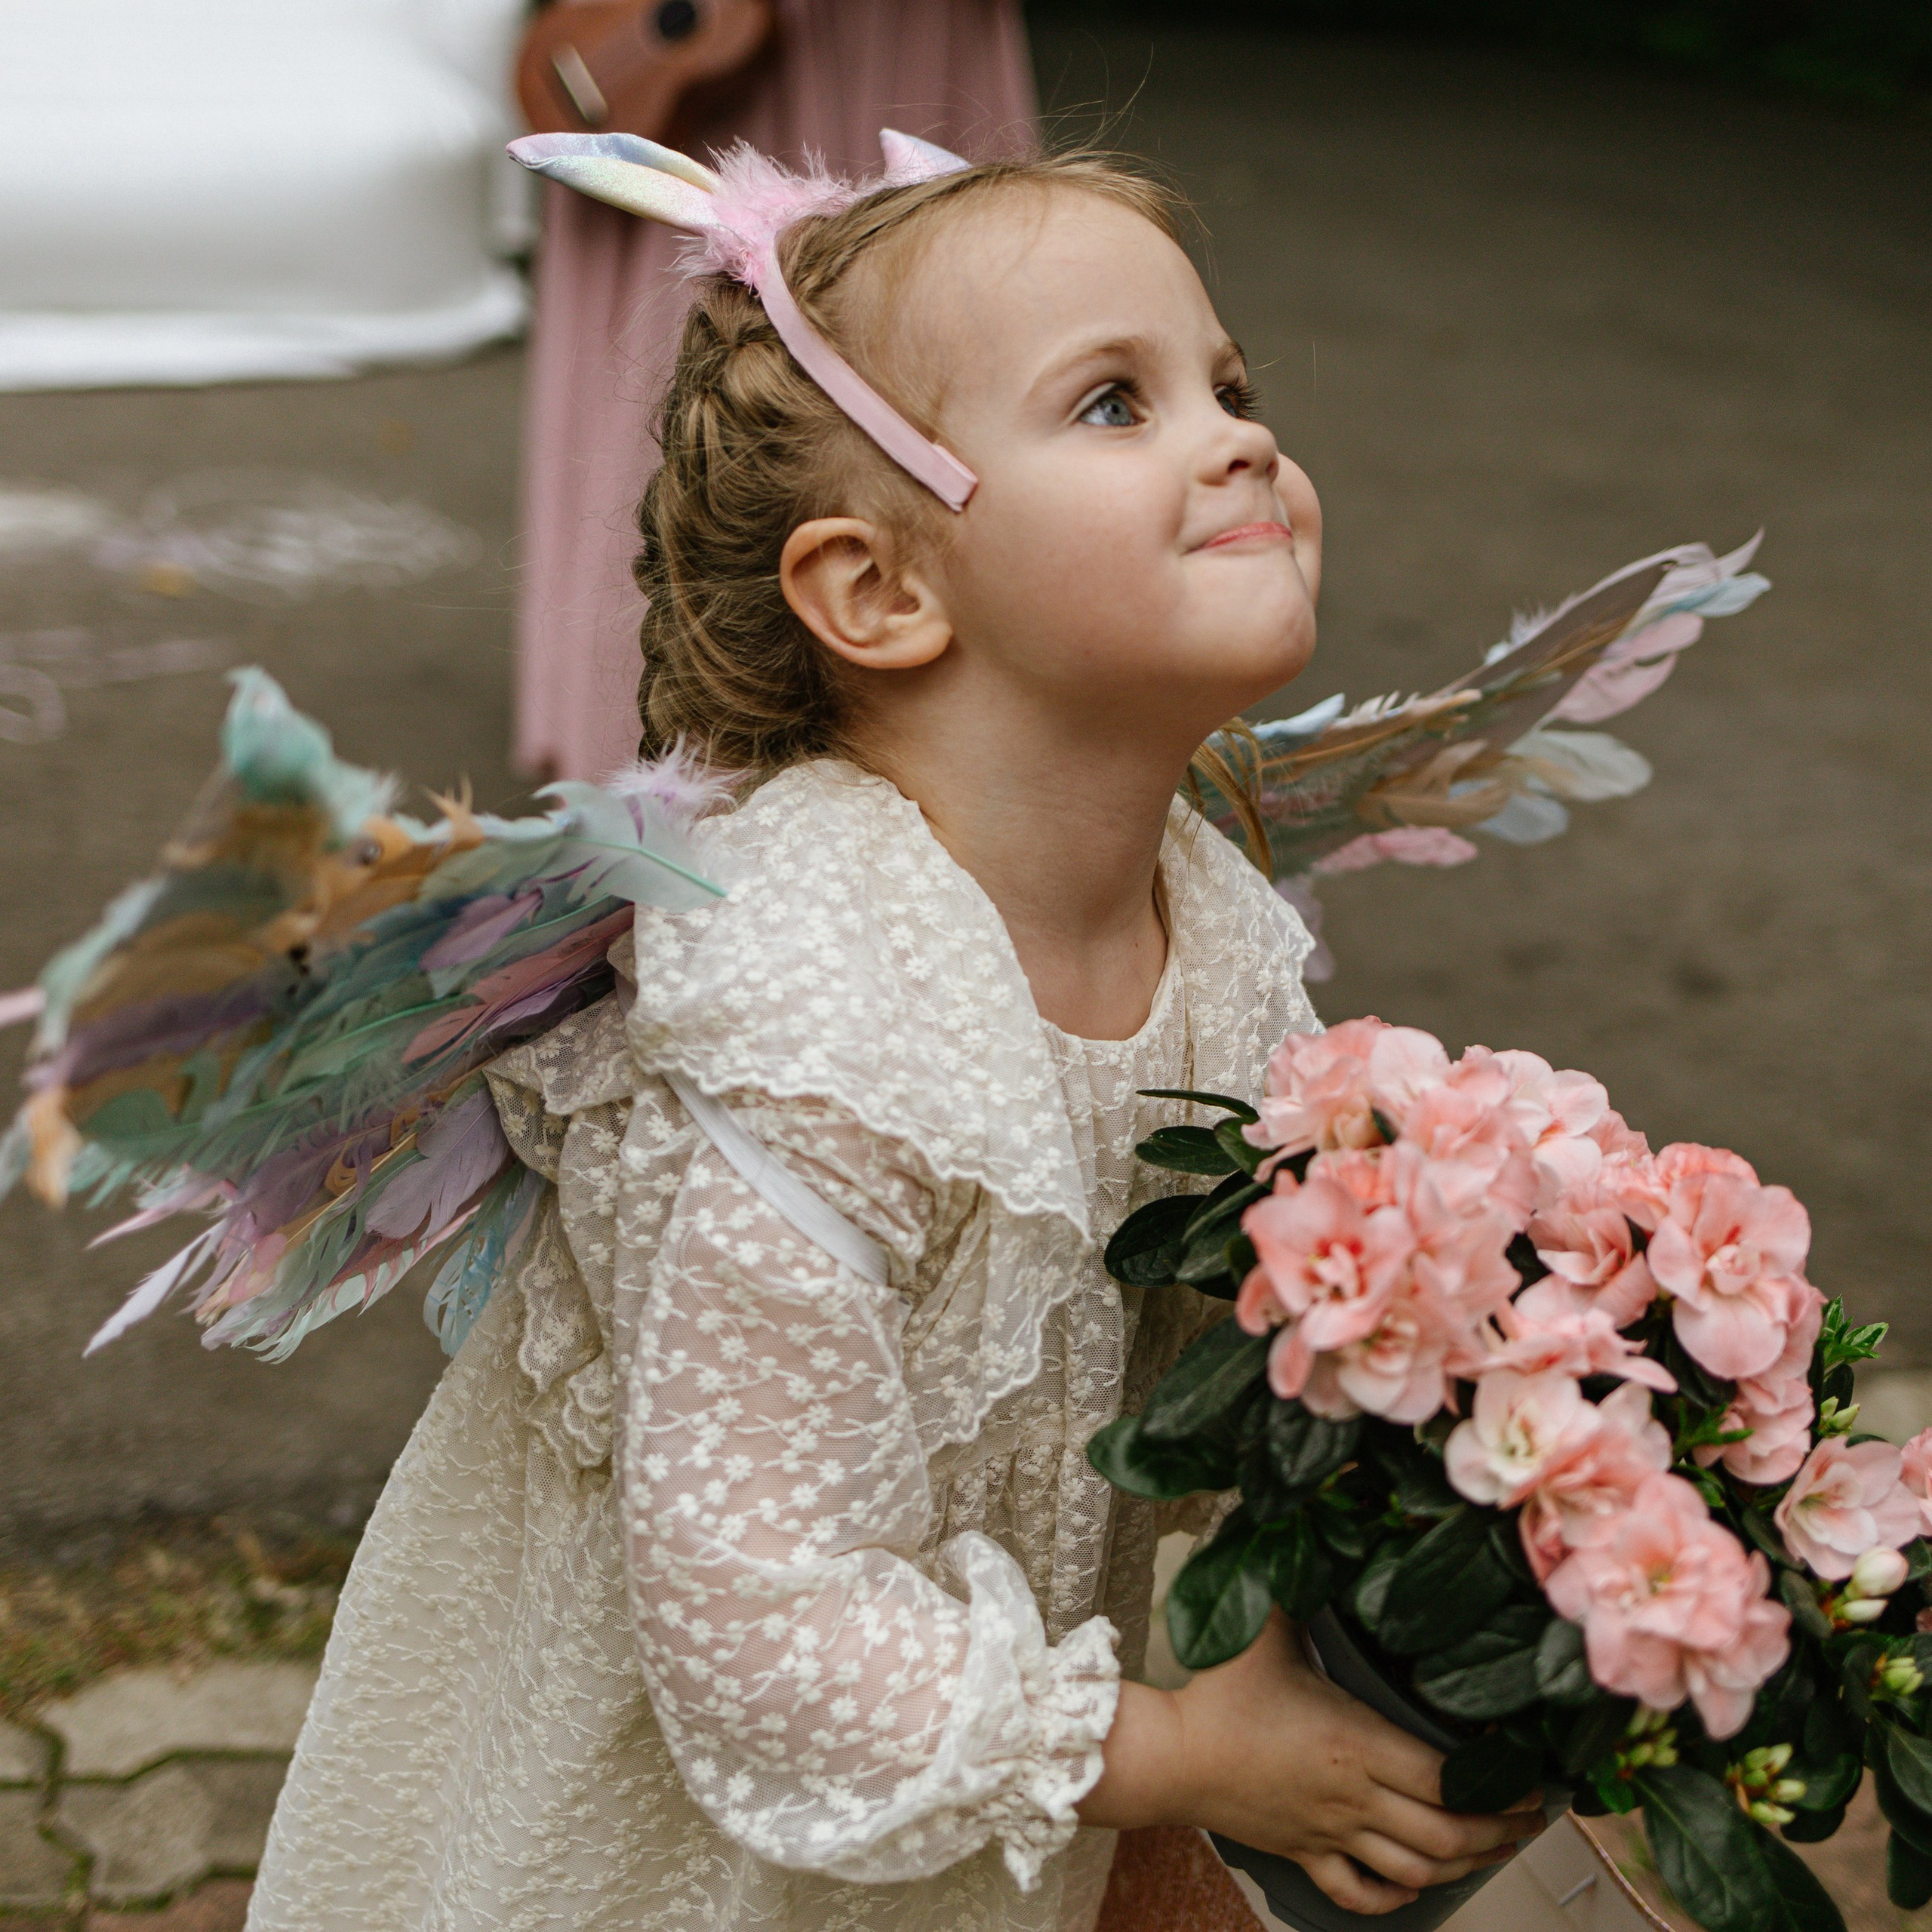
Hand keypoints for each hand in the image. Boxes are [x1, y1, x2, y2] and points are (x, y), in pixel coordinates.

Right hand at [1079, 1612, 1544, 1915]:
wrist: (1170, 1757)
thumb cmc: (1217, 1696)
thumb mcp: (1266, 1629)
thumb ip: (1298, 1585)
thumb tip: (1312, 1534)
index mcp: (1352, 1741)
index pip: (1444, 1778)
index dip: (1496, 1787)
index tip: (1528, 1776)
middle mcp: (1351, 1795)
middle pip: (1445, 1835)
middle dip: (1498, 1832)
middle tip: (1528, 1817)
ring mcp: (1329, 1832)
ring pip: (1415, 1870)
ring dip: (1463, 1866)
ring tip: (1494, 1850)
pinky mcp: (1304, 1855)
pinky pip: (1359, 1894)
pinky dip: (1394, 1898)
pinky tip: (1413, 1888)